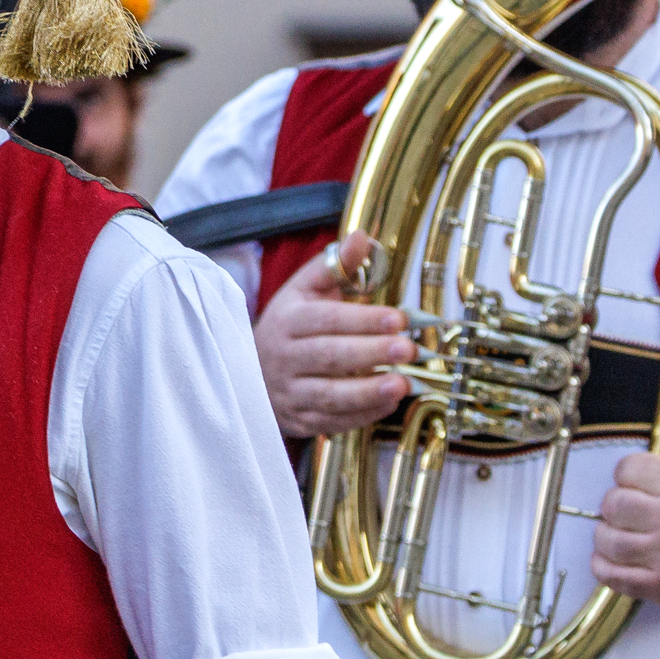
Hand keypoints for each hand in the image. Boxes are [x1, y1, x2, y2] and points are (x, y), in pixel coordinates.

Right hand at [253, 235, 410, 439]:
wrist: (251, 372)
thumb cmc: (290, 326)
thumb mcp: (304, 290)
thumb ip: (336, 266)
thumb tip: (363, 237)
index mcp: (286, 320)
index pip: (325, 320)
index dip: (362, 320)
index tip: (398, 318)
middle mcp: (283, 357)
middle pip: (328, 356)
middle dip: (370, 353)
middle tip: (408, 349)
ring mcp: (289, 392)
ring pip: (328, 395)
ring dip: (367, 391)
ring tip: (402, 383)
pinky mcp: (299, 419)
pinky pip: (331, 422)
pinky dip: (361, 415)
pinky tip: (388, 404)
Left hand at [593, 390, 659, 604]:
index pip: (627, 470)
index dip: (629, 475)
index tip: (641, 482)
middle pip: (612, 505)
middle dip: (618, 506)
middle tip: (635, 510)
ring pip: (606, 539)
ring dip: (610, 536)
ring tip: (629, 532)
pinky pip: (610, 574)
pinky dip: (607, 566)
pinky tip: (622, 557)